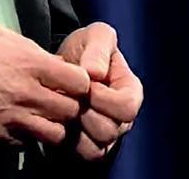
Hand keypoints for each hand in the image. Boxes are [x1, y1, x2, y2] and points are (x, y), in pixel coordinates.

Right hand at [0, 24, 90, 145]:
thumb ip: (27, 47)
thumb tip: (47, 61)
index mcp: (28, 62)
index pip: (79, 81)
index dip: (78, 81)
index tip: (69, 80)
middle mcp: (27, 93)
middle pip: (71, 110)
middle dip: (69, 104)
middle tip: (57, 98)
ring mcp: (14, 119)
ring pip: (56, 133)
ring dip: (53, 124)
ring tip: (40, 115)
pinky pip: (28, 143)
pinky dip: (29, 135)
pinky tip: (18, 122)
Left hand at [58, 22, 143, 160]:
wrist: (64, 63)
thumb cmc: (85, 48)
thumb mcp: (95, 36)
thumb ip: (98, 48)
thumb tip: (95, 73)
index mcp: (130, 92)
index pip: (126, 107)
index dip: (103, 98)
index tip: (85, 83)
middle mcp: (122, 118)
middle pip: (110, 130)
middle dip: (85, 111)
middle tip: (70, 95)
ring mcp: (106, 134)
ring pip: (97, 146)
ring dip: (76, 126)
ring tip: (64, 106)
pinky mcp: (87, 144)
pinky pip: (82, 154)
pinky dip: (68, 139)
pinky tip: (58, 118)